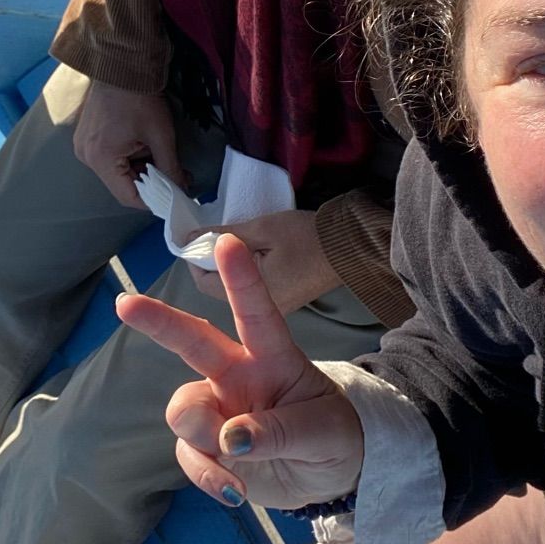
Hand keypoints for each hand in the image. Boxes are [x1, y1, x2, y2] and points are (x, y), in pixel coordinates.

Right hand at [72, 81, 183, 208]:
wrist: (121, 64)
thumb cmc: (140, 98)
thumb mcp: (161, 136)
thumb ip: (171, 168)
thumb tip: (182, 189)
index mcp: (101, 159)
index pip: (128, 197)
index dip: (153, 201)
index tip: (174, 197)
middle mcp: (87, 157)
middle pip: (121, 184)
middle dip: (150, 182)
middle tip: (175, 174)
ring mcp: (84, 146)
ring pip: (117, 171)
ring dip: (140, 168)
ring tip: (161, 154)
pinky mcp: (87, 136)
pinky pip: (110, 158)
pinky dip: (129, 157)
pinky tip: (144, 145)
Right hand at [117, 233, 362, 509]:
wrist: (331, 478)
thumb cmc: (335, 436)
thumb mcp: (324, 433)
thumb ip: (279, 432)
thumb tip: (229, 439)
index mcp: (273, 357)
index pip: (257, 313)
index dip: (241, 279)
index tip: (227, 242)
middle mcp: (237, 375)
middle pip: (191, 342)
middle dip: (158, 321)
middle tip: (125, 304)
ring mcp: (218, 408)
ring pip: (184, 411)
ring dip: (202, 439)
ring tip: (237, 465)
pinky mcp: (206, 446)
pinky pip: (188, 455)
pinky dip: (206, 476)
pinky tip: (233, 490)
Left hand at [188, 207, 336, 314]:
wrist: (354, 246)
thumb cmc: (307, 237)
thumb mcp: (262, 230)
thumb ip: (224, 236)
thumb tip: (189, 237)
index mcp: (256, 300)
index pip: (204, 283)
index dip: (195, 258)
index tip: (198, 236)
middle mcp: (265, 313)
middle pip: (218, 290)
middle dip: (211, 263)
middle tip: (217, 236)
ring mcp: (278, 310)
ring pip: (235, 292)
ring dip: (229, 269)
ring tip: (236, 242)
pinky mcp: (287, 301)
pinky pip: (254, 292)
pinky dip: (247, 274)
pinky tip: (254, 254)